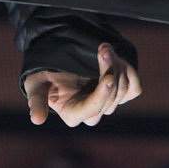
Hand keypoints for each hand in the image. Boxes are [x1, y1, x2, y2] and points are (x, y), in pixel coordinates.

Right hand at [24, 42, 141, 126]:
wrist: (56, 63)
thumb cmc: (42, 76)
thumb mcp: (35, 85)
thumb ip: (37, 101)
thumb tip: (36, 120)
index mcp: (73, 114)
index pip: (93, 109)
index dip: (102, 95)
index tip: (107, 76)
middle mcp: (92, 113)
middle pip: (111, 96)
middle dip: (109, 69)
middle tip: (103, 47)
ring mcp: (107, 103)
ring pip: (123, 90)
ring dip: (117, 66)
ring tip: (105, 48)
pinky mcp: (118, 94)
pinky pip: (134, 89)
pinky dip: (131, 74)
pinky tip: (120, 60)